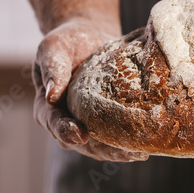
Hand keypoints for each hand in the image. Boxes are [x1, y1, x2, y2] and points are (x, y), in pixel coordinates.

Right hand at [32, 17, 148, 161]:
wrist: (89, 39)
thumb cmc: (68, 41)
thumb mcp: (54, 47)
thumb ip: (52, 68)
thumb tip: (51, 95)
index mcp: (48, 107)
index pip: (55, 123)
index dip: (66, 131)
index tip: (80, 134)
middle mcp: (66, 121)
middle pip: (81, 143)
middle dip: (103, 150)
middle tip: (124, 153)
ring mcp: (87, 125)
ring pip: (100, 146)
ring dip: (119, 152)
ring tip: (140, 153)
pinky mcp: (106, 123)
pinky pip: (115, 138)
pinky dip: (128, 143)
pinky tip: (145, 145)